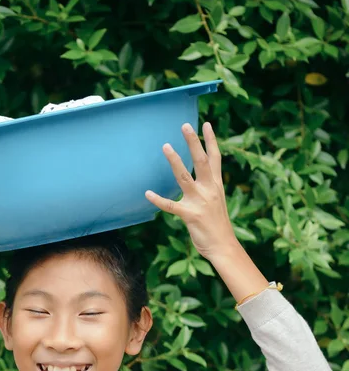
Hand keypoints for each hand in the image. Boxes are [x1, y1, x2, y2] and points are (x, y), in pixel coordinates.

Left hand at [145, 122, 237, 260]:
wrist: (223, 246)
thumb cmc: (218, 225)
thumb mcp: (217, 202)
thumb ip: (209, 188)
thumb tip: (200, 179)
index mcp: (216, 185)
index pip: (215, 158)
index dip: (211, 140)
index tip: (206, 124)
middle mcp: (209, 189)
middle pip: (201, 161)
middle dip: (194, 142)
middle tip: (185, 126)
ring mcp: (200, 201)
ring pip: (184, 177)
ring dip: (175, 161)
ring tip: (166, 146)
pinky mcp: (189, 215)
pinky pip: (170, 206)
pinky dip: (158, 200)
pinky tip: (147, 193)